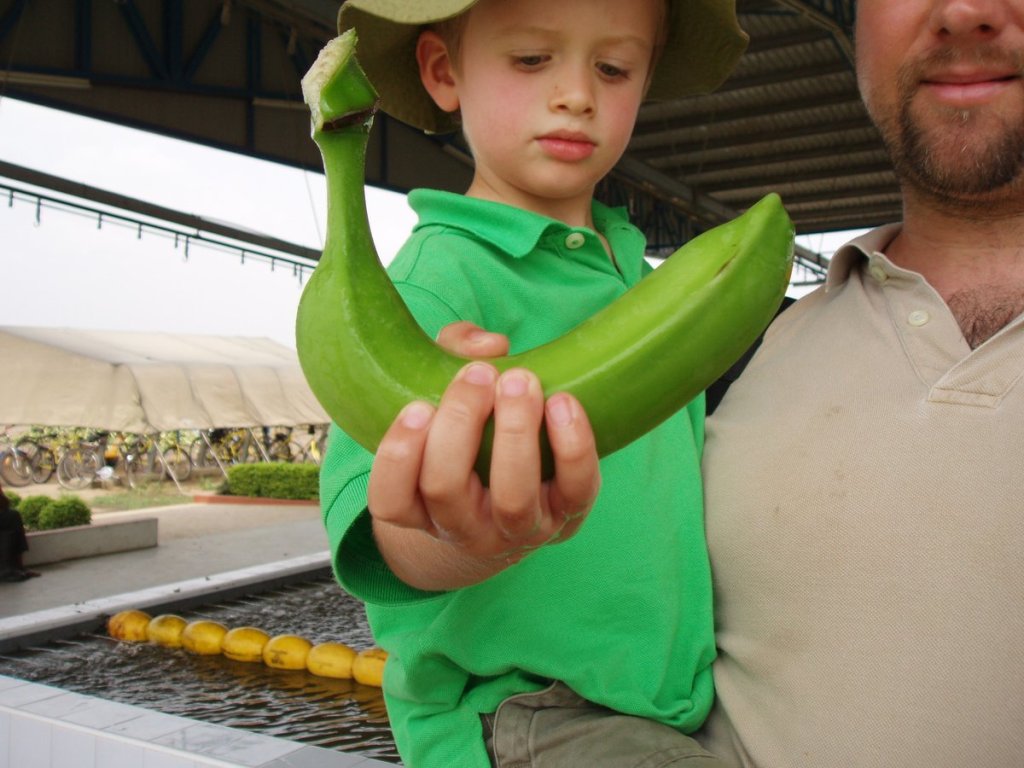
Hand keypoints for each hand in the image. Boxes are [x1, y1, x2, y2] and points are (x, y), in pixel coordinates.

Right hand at [366, 323, 600, 589]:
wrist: (517, 516)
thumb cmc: (468, 444)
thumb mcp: (446, 400)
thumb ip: (452, 354)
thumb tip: (490, 345)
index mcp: (419, 509)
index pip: (390, 501)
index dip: (399, 455)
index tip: (418, 405)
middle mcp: (463, 529)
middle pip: (446, 488)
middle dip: (459, 422)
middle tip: (477, 373)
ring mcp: (517, 531)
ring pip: (512, 498)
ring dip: (514, 431)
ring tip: (519, 380)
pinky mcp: (567, 518)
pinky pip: (575, 490)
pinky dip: (573, 446)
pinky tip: (563, 402)